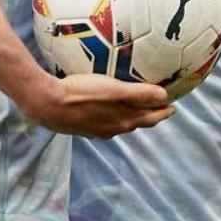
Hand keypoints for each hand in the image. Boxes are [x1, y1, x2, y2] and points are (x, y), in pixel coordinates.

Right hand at [20, 73, 174, 138]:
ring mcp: (97, 130)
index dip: (163, 111)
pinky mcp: (83, 127)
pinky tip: (108, 110)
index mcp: (124, 120)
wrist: (47, 104)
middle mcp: (113, 129)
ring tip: (136, 106)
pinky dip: (114, 116)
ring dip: (132, 116)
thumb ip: (139, 94)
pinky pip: (106, 123)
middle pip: (137, 122)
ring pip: (121, 124)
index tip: (173, 105)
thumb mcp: (113, 90)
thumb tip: (164, 96)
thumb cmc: (81, 94)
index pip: (151, 117)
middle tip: (159, 105)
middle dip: (150, 114)